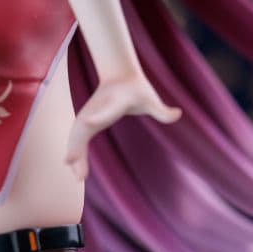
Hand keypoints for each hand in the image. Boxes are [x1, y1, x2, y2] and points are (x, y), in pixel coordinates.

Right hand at [65, 71, 181, 180]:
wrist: (119, 74)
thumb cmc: (136, 88)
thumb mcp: (150, 97)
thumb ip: (161, 109)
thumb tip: (178, 113)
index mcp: (115, 102)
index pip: (105, 110)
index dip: (97, 116)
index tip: (88, 123)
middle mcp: (97, 108)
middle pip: (83, 126)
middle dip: (77, 145)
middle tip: (76, 167)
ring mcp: (89, 113)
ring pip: (77, 134)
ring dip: (74, 153)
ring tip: (79, 177)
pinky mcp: (86, 119)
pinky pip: (77, 137)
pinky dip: (74, 151)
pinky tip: (75, 168)